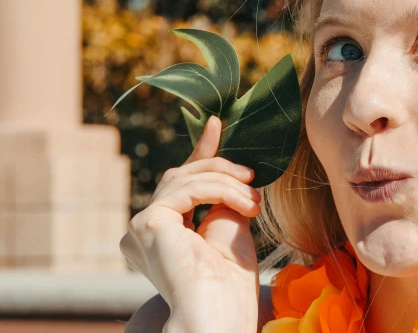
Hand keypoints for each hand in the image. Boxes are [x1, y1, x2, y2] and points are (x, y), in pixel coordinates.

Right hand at [120, 116, 260, 332]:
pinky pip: (187, 189)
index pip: (181, 182)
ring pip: (185, 178)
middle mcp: (144, 229)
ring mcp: (141, 226)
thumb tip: (229, 170)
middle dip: (218, 164)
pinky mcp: (146, 222)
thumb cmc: (228, 284)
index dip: (200, 152)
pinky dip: (220, 190)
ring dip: (227, 182)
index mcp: (162, 232)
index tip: (217, 126)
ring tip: (255, 200)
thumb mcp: (229, 228)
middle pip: (181, 176)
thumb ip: (223, 199)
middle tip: (250, 173)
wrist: (219, 315)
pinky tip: (243, 204)